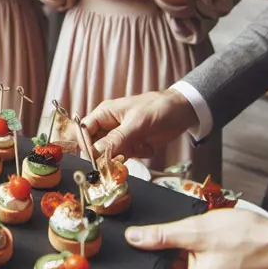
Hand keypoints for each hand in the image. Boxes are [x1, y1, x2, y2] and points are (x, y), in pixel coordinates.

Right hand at [83, 89, 198, 159]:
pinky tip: (148, 146)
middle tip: (121, 157)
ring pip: (110, 155)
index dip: (86, 146)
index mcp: (104, 114)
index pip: (83, 132)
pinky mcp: (132, 146)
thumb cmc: (158, 108)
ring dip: (124, 156)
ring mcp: (120, 137)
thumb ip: (116, 139)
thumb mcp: (137, 123)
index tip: (95, 159)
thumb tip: (95, 153)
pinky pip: (125, 158)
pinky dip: (137, 155)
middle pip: (95, 146)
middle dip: (106, 155)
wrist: (184, 111)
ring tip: (140, 147)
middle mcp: (108, 126)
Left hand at [125, 209, 267, 268]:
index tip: (150, 243)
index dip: (149, 262)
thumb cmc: (253, 242)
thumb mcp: (199, 232)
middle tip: (180, 237)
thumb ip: (161, 237)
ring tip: (202, 242)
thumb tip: (133, 238)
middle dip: (170, 261)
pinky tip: (213, 251)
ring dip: (187, 264)